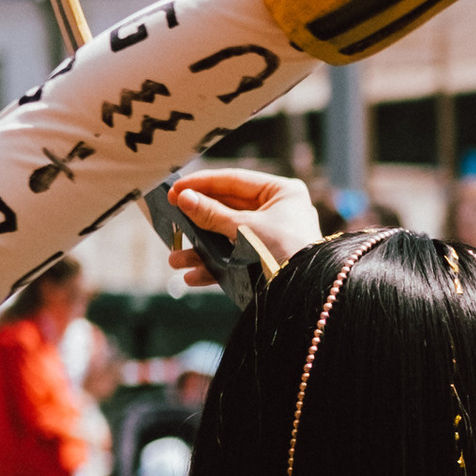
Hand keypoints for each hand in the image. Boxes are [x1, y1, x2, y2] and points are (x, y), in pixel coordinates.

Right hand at [166, 167, 322, 279]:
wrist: (305, 294)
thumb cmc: (284, 252)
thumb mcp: (244, 229)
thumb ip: (211, 214)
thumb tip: (184, 198)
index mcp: (281, 192)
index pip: (233, 180)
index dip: (201, 183)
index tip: (174, 189)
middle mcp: (278, 211)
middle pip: (227, 209)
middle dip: (197, 222)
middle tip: (169, 219)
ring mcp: (272, 237)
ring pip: (227, 237)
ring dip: (200, 250)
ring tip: (176, 260)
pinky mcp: (266, 261)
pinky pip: (235, 259)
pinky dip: (214, 267)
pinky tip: (192, 276)